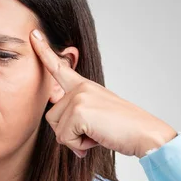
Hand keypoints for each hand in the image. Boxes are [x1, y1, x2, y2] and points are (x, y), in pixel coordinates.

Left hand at [29, 29, 177, 157]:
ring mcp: (79, 97)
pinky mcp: (79, 111)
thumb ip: (76, 117)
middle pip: (52, 118)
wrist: (146, 135)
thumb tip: (61, 134)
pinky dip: (79, 146)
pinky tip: (97, 139)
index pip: (59, 67)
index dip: (44, 52)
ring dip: (75, 141)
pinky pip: (65, 138)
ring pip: (58, 130)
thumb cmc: (124, 129)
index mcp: (85, 86)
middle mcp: (80, 88)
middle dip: (69, 133)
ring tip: (98, 134)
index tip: (34, 34)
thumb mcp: (97, 117)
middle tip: (94, 133)